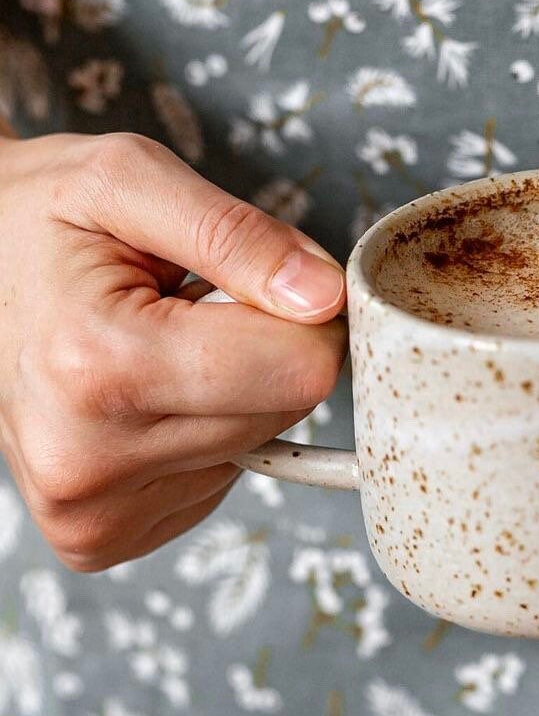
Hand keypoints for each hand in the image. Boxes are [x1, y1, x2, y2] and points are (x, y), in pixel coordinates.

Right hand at [0, 130, 347, 570]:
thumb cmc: (35, 219)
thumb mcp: (127, 179)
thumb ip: (238, 234)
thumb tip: (327, 298)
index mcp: (99, 366)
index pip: (303, 370)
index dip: (302, 311)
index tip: (245, 279)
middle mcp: (89, 461)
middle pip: (287, 410)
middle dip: (264, 348)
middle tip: (187, 307)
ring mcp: (90, 512)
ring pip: (259, 446)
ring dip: (232, 390)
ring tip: (152, 345)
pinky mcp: (99, 536)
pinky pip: (219, 479)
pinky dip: (202, 431)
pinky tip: (141, 392)